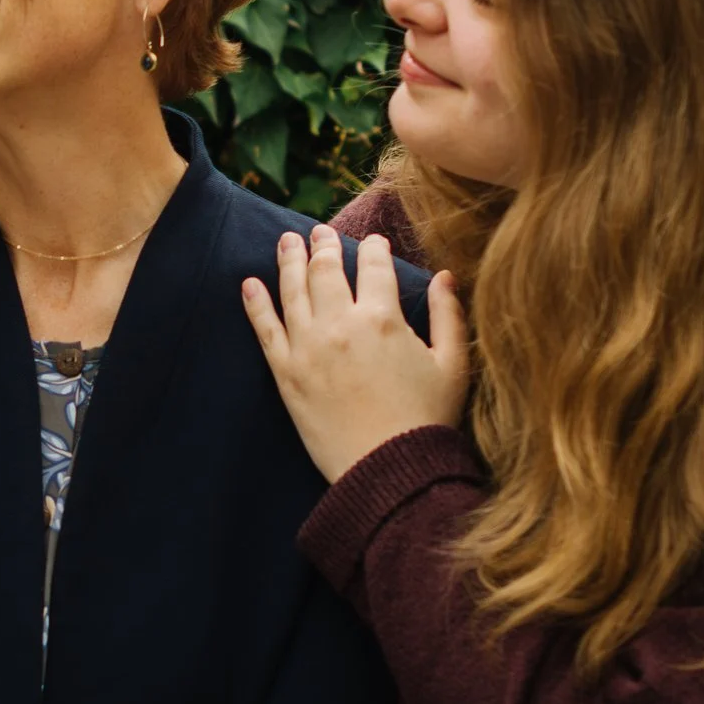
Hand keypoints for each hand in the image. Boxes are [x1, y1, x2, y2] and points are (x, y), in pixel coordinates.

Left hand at [241, 225, 469, 484]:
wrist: (390, 470)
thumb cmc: (428, 420)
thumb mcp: (453, 366)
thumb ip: (449, 316)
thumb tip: (446, 276)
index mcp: (383, 319)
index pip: (374, 267)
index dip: (373, 249)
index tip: (372, 242)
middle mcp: (341, 325)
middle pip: (326, 271)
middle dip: (323, 246)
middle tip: (319, 233)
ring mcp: (308, 347)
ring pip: (292, 291)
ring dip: (288, 260)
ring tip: (287, 240)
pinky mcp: (286, 373)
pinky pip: (265, 329)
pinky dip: (255, 303)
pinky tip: (250, 283)